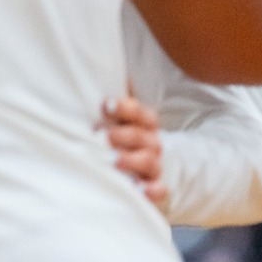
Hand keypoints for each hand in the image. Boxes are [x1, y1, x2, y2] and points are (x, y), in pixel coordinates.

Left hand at [103, 96, 167, 212]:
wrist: (144, 164)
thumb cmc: (124, 134)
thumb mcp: (120, 117)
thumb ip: (116, 100)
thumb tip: (106, 72)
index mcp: (146, 123)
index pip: (141, 113)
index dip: (125, 108)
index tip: (105, 105)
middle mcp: (152, 143)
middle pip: (142, 137)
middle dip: (122, 135)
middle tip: (102, 135)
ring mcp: (154, 165)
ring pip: (149, 161)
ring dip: (131, 160)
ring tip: (113, 160)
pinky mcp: (154, 187)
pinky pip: (159, 189)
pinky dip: (153, 190)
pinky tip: (142, 189)